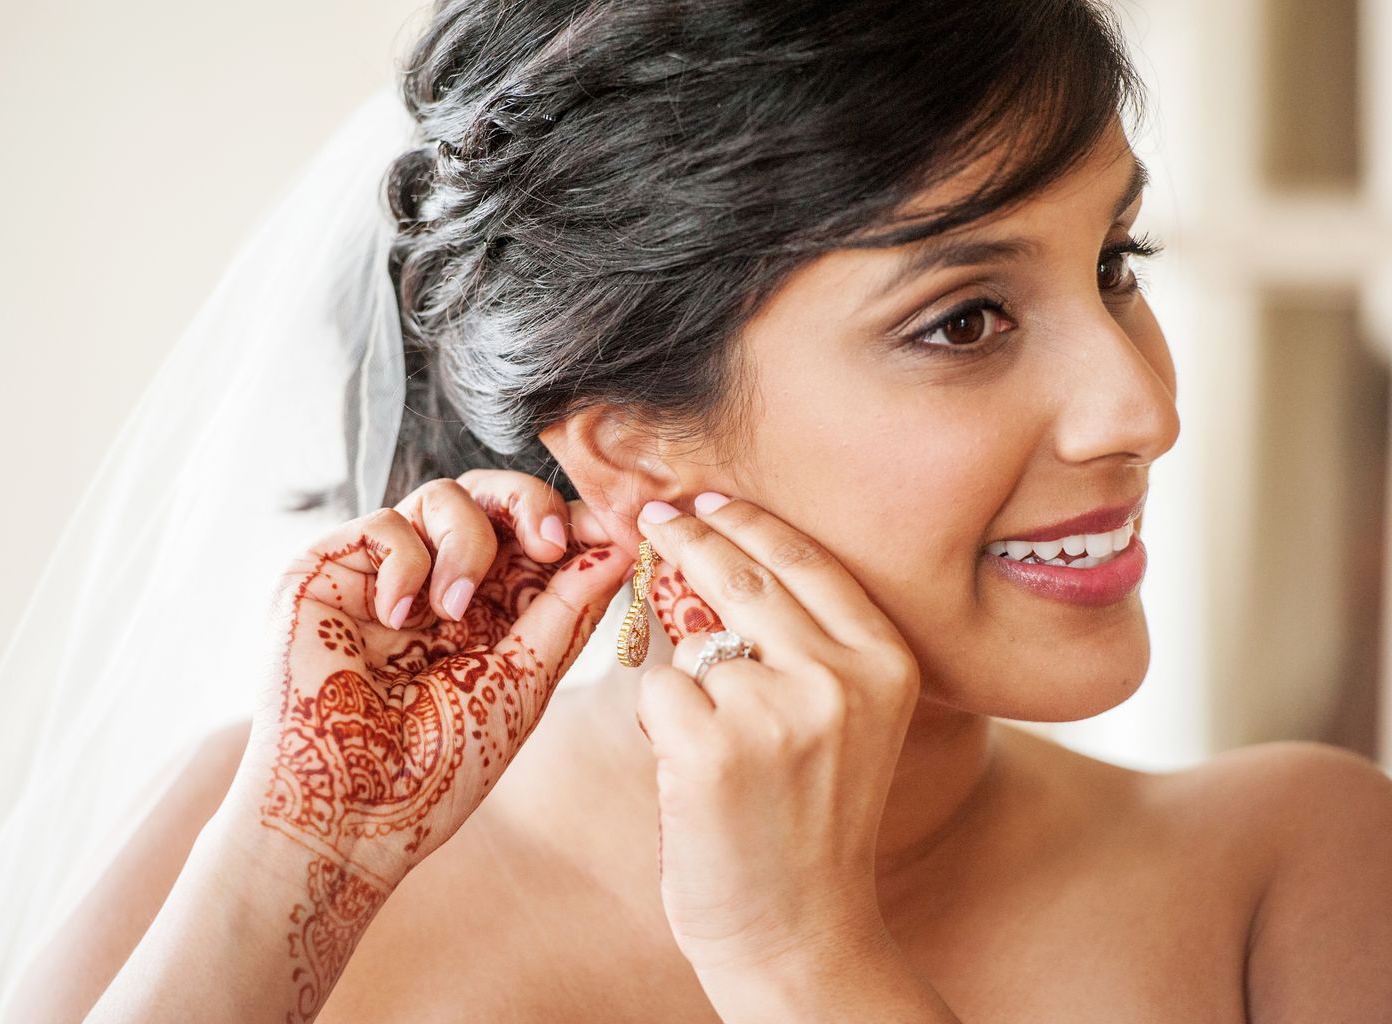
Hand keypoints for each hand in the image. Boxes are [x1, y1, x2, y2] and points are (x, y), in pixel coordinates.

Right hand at [235, 471, 630, 890]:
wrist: (353, 811)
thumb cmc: (436, 768)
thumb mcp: (522, 683)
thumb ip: (566, 612)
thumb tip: (620, 549)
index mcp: (488, 615)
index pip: (533, 541)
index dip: (573, 524)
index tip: (617, 529)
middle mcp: (438, 587)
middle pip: (492, 498)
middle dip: (530, 504)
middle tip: (549, 543)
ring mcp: (384, 576)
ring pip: (443, 496)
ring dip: (467, 545)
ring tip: (451, 612)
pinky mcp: (326, 570)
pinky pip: (385, 523)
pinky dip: (405, 562)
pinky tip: (395, 618)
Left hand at [633, 491, 918, 976]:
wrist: (799, 931)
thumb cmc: (811, 821)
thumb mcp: (845, 720)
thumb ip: (805, 642)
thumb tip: (720, 551)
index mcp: (886, 662)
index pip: (807, 559)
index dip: (750, 522)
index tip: (709, 500)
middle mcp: (840, 677)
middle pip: (741, 573)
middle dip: (690, 539)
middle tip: (657, 521)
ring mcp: (775, 711)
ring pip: (689, 640)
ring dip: (679, 673)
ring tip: (710, 740)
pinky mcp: (711, 748)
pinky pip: (654, 692)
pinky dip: (654, 724)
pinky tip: (687, 773)